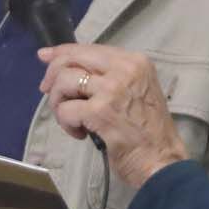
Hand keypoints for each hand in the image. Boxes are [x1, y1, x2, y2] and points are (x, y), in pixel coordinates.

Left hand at [37, 44, 189, 188]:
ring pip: (64, 81)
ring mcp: (112, 89)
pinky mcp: (100, 112)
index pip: (88, 48)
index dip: (62, 52)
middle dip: (53, 74)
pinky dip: (66, 123)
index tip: (45, 57)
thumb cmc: (149, 131)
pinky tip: (79, 133)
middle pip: (72, 59)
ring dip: (58, 102)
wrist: (162, 160)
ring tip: (71, 119)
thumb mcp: (135, 91)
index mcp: (134, 61)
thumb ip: (106, 77)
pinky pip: (65, 110)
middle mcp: (124, 69)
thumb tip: (65, 66)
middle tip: (48, 92)